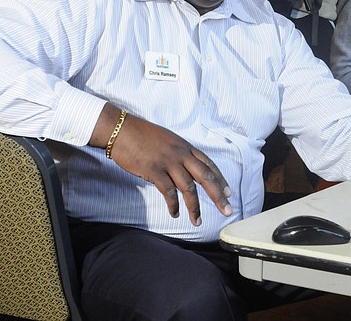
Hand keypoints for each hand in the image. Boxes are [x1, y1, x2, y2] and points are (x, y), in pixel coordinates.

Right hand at [90, 105, 231, 226]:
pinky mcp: (154, 171)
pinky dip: (174, 205)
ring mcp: (168, 162)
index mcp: (186, 146)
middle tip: (227, 210)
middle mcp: (181, 154)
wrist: (122, 130)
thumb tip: (187, 168)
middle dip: (218, 195)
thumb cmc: (143, 135)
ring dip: (195, 207)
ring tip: (197, 221)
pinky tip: (175, 213)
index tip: (228, 193)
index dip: (220, 180)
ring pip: (189, 188)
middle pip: (205, 177)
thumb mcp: (168, 140)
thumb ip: (180, 154)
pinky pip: (169, 192)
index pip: (209, 164)